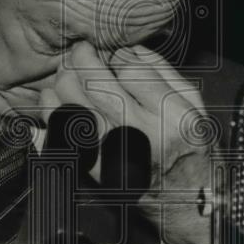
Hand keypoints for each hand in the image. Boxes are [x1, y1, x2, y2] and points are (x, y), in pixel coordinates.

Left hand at [41, 41, 211, 243]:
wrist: (183, 196)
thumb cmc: (188, 146)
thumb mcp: (192, 104)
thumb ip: (162, 71)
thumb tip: (127, 48)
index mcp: (172, 116)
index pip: (130, 70)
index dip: (113, 53)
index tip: (110, 51)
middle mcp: (142, 135)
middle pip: (95, 84)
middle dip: (80, 59)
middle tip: (80, 52)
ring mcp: (114, 153)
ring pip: (73, 105)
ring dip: (63, 82)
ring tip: (68, 73)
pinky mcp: (94, 167)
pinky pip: (61, 133)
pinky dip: (51, 111)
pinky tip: (54, 98)